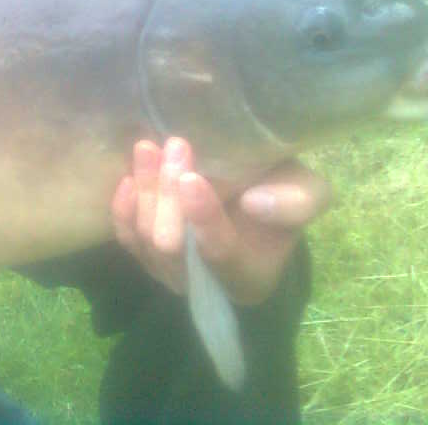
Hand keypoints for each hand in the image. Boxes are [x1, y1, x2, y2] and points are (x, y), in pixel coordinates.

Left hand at [111, 138, 331, 304]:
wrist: (251, 196)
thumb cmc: (279, 195)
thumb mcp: (305, 194)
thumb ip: (295, 202)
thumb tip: (255, 204)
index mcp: (248, 274)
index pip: (219, 252)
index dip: (203, 218)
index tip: (192, 177)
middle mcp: (202, 281)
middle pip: (172, 246)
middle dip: (168, 195)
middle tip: (175, 146)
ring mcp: (169, 269)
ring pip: (145, 238)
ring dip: (146, 191)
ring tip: (149, 148)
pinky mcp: (145, 252)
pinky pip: (126, 238)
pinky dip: (122, 209)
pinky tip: (128, 177)